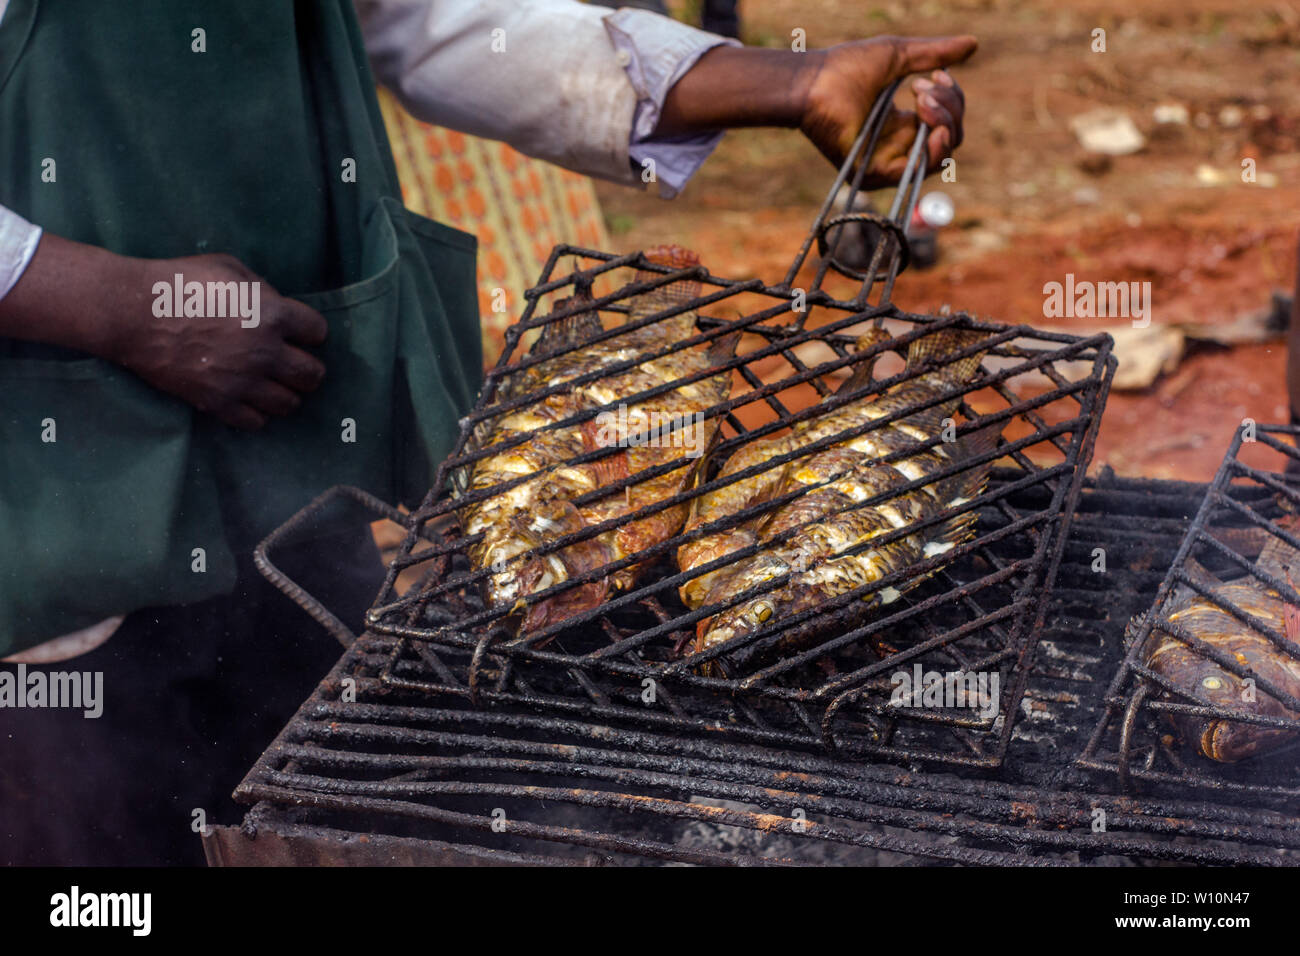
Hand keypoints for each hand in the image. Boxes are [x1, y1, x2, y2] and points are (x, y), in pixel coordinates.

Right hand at [108, 254, 327, 429]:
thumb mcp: (229, 269)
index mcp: (272, 315)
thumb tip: (277, 306)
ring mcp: (242, 381)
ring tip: (272, 384)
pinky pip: (256, 422)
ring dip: (286, 393)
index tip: (299, 333)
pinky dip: (257, 413)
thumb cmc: (179, 282)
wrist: (132, 313)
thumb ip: (263, 289)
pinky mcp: (218, 402)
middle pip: (312, 375)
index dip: (310, 332)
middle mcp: (265, 352)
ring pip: (289, 403)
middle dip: (308, 369)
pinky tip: (248, 399)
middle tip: (293, 364)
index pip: (318, 332)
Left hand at [653, 35, 975, 191]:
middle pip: (949, 139)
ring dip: (943, 125)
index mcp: (904, 123)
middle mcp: (898, 146)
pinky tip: (931, 128)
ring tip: (922, 101)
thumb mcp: (899, 56)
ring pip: (939, 157)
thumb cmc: (845, 67)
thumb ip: (934, 54)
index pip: (946, 122)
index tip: (934, 76)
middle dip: (949, 111)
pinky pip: (915, 173)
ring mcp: (887, 161)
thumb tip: (973, 44)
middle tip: (921, 88)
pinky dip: (931, 151)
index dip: (951, 100)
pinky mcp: (874, 173)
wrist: (813, 82)